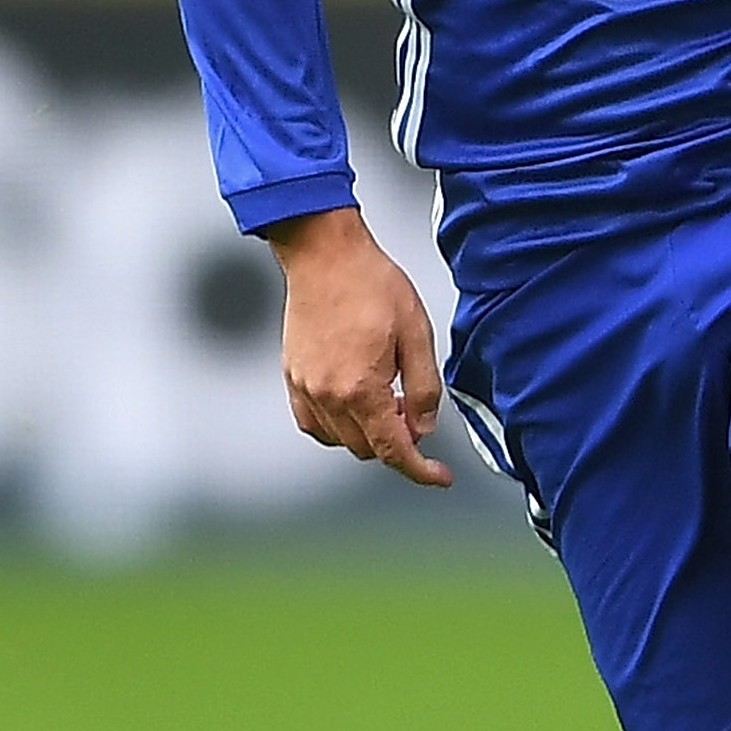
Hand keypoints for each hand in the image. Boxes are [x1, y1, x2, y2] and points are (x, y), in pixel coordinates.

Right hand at [270, 207, 448, 485]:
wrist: (326, 255)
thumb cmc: (371, 284)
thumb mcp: (417, 333)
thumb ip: (423, 388)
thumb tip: (423, 428)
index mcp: (361, 388)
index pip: (393, 450)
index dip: (420, 469)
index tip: (438, 476)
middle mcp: (328, 395)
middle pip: (366, 449)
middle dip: (396, 442)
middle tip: (413, 411)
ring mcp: (305, 387)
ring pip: (339, 440)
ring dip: (367, 433)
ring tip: (385, 397)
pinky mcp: (292, 377)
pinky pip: (313, 423)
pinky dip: (337, 426)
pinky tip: (353, 404)